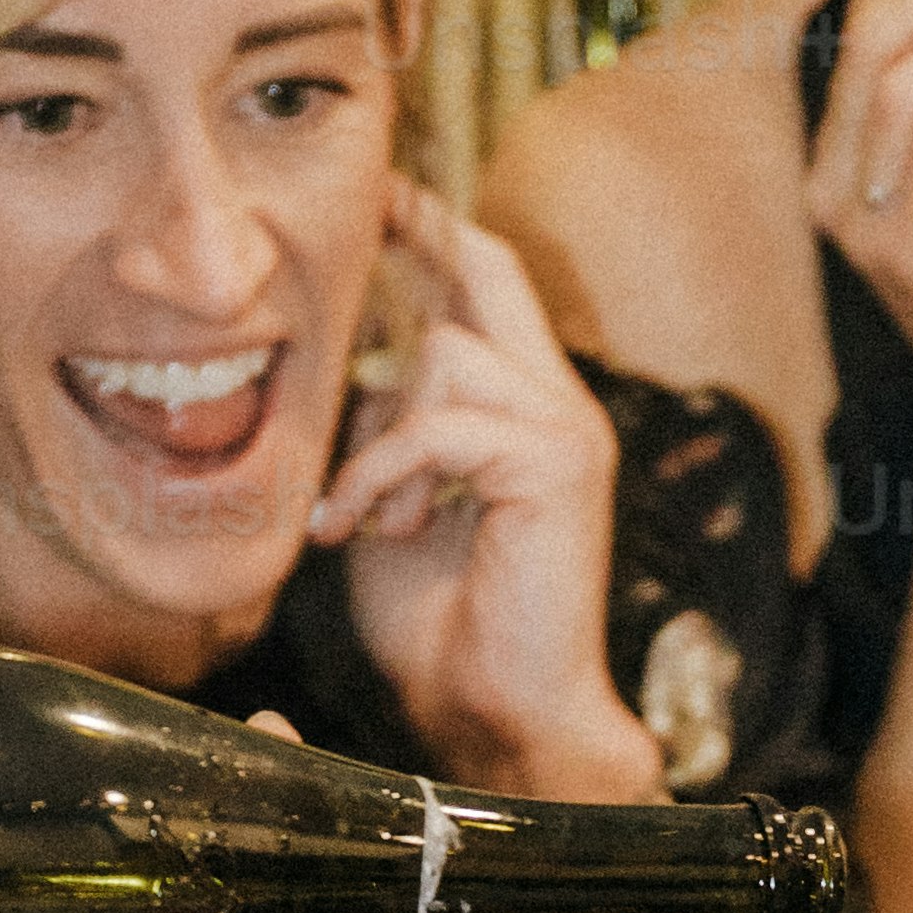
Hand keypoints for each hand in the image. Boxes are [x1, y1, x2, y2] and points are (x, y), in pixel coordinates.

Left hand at [313, 183, 659, 798]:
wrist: (496, 717)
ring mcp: (565, 431)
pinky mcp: (557, 463)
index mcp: (522, 414)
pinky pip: (439, 425)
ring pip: (447, 354)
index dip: (434, 236)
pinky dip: (382, 475)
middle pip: (491, 276)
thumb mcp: (388, 507)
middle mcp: (556, 408)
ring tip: (367, 516)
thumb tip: (346, 375)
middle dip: (424, 232)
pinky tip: (361, 529)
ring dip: (382, 437)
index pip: (485, 294)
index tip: (380, 195)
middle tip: (370, 197)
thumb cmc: (442, 630)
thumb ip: (382, 436)